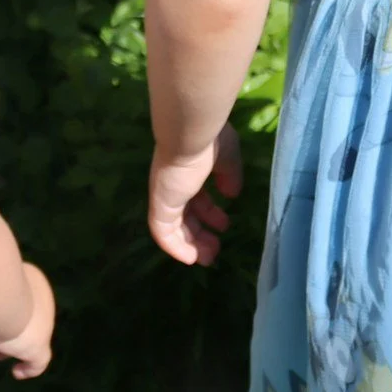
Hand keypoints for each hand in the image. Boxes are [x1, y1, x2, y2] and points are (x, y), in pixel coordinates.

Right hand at [0, 264, 53, 378]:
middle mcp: (43, 301)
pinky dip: (28, 368)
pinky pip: (38, 361)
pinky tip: (17, 372)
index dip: (8, 309)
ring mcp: (44, 325)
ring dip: (12, 347)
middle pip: (27, 318)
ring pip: (29, 338)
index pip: (25, 298)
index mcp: (34, 282)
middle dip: (9, 328)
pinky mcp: (39, 346)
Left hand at [148, 125, 241, 265]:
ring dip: (190, 244)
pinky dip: (175, 247)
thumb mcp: (228, 157)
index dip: (208, 213)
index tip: (224, 226)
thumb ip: (230, 175)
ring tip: (208, 258)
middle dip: (200, 233)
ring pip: (174, 227)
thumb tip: (232, 194)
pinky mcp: (160, 205)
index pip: (195, 197)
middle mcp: (174, 184)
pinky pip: (163, 232)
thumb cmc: (210, 141)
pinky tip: (190, 258)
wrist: (190, 133)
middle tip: (215, 249)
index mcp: (189, 171)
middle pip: (184, 215)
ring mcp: (165, 195)